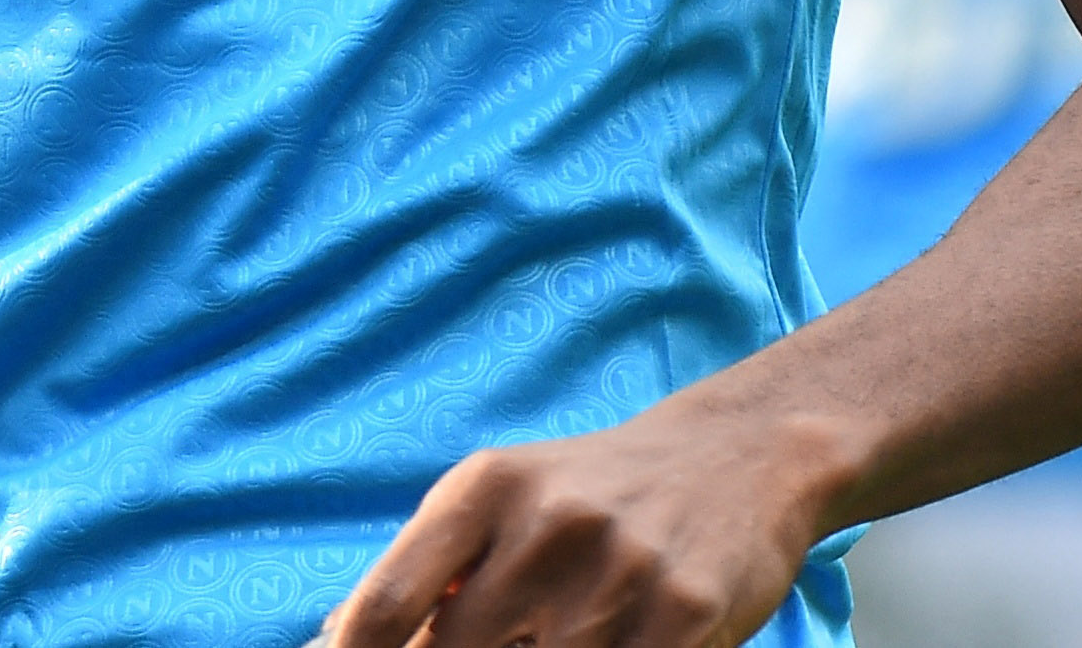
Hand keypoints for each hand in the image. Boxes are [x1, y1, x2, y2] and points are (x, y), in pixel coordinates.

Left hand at [315, 400, 835, 647]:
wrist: (740, 453)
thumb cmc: (597, 495)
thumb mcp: (508, 498)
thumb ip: (436, 567)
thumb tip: (341, 638)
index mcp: (485, 488)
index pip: (389, 602)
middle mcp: (546, 522)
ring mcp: (617, 571)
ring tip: (552, 637)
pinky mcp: (684, 614)